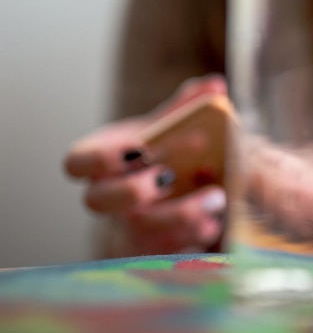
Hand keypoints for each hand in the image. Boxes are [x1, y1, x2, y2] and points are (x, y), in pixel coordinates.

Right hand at [64, 75, 228, 256]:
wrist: (164, 189)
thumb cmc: (158, 150)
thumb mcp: (166, 125)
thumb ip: (186, 105)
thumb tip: (215, 85)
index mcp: (100, 161)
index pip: (76, 164)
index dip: (102, 158)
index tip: (140, 146)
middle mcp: (106, 196)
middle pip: (98, 202)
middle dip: (134, 190)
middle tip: (170, 175)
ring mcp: (126, 224)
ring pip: (140, 228)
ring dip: (180, 213)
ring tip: (216, 196)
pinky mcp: (152, 245)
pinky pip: (168, 247)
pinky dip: (195, 232)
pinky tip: (215, 220)